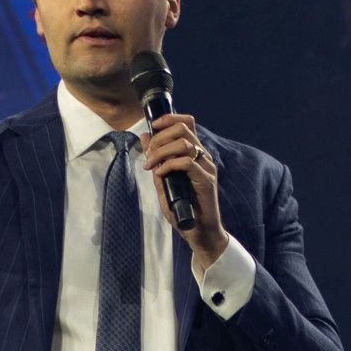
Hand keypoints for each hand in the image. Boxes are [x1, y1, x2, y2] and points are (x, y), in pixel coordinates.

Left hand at [138, 111, 225, 265]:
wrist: (200, 233)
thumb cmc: (183, 209)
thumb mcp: (163, 181)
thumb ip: (156, 160)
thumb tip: (144, 137)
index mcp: (194, 153)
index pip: (187, 123)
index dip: (169, 118)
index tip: (153, 127)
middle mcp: (203, 156)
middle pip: (183, 128)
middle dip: (160, 137)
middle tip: (149, 155)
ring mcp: (206, 167)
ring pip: (184, 144)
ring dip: (162, 151)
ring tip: (151, 165)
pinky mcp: (206, 180)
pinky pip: (186, 163)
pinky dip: (169, 165)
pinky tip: (160, 174)